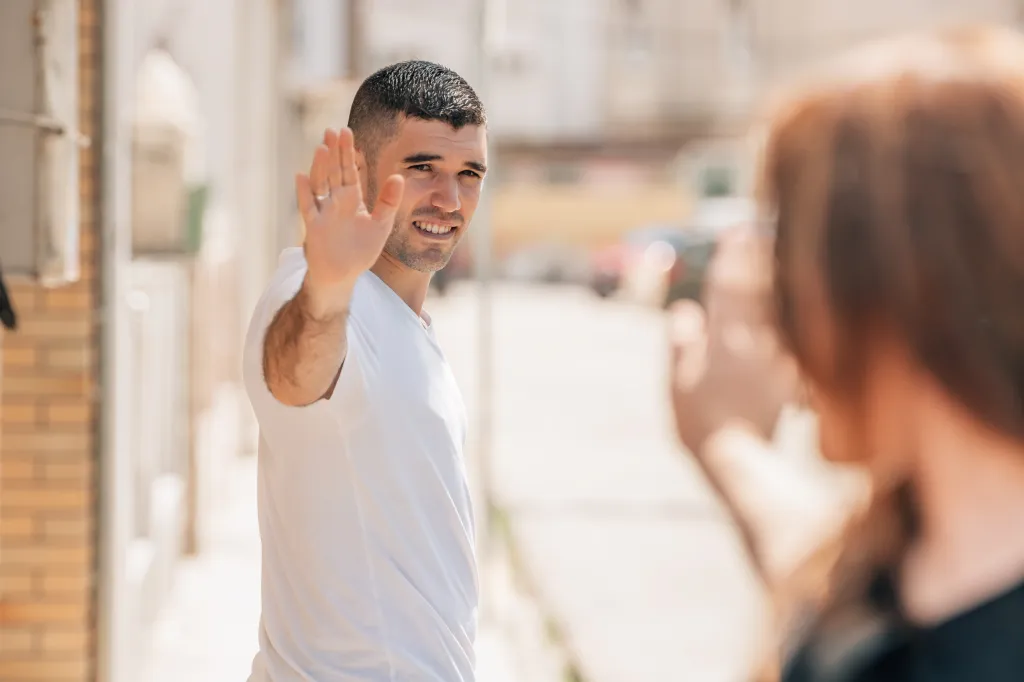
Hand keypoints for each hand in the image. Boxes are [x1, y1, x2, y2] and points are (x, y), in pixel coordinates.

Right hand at [296, 128, 403, 304]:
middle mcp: (335, 201)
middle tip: (334, 130)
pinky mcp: (314, 226)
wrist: (343, 274)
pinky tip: (301, 176)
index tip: (347, 131)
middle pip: (334, 172)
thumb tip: (398, 177)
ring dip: (320, 167)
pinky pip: (308, 207)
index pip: (350, 170)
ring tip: (322, 148)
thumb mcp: (381, 224)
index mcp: (352, 198)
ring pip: (320, 185)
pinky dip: (304, 193)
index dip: (348, 152)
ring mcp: (323, 212)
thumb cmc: (361, 250)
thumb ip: (388, 202)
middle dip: (334, 152)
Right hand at [669, 227, 799, 453]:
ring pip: (780, 309)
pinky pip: (793, 338)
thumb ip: (682, 342)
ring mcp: (776, 358)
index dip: (732, 256)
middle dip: (759, 259)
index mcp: (722, 338)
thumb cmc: (700, 422)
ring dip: (778, 282)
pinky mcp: (790, 377)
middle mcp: (753, 341)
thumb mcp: (678, 381)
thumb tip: (684, 309)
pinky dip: (792, 318)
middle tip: (760, 233)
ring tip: (778, 260)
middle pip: (760, 290)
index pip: (728, 286)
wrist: (740, 459)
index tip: (737, 231)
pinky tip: (795, 310)